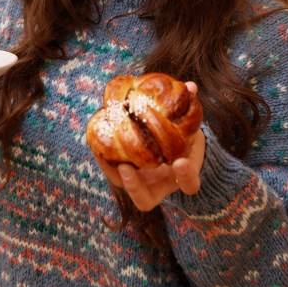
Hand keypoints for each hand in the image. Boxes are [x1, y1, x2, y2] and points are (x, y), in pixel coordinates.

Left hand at [95, 82, 205, 212]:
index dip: (186, 176)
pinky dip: (104, 159)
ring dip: (114, 175)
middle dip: (135, 187)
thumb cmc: (183, 138)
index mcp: (182, 177)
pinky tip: (96, 140)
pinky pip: (113, 174)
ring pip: (124, 191)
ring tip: (103, 154)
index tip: (180, 162)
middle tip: (127, 168)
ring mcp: (143, 186)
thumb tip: (191, 86)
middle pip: (146, 200)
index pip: (189, 185)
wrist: (173, 149)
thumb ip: (191, 109)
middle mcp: (160, 187)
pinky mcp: (126, 176)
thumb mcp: (190, 126)